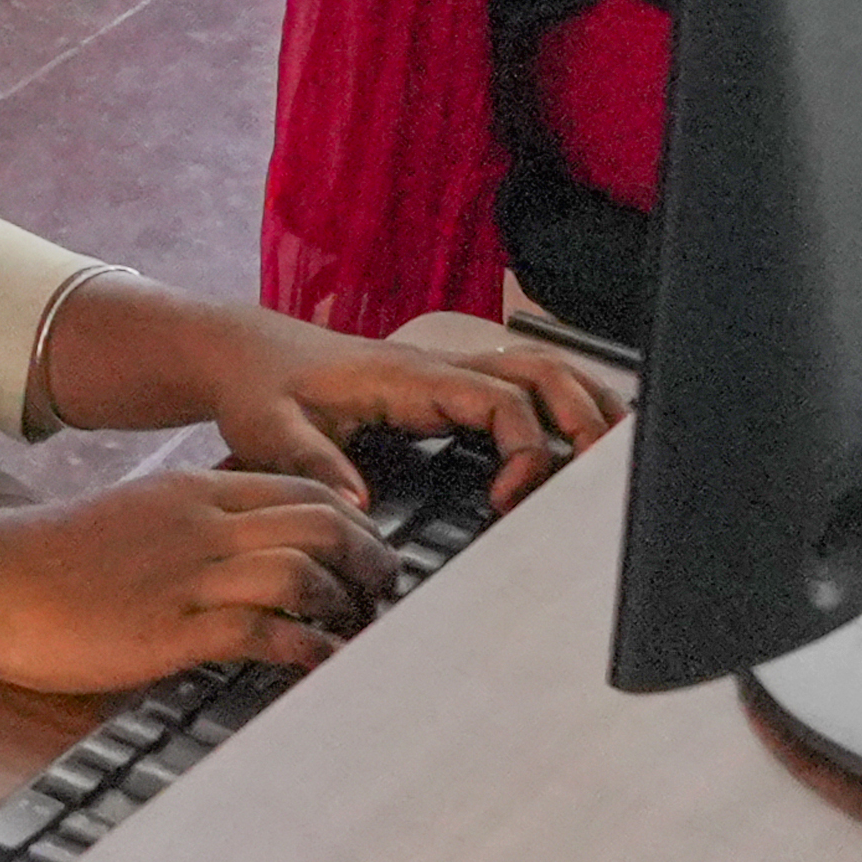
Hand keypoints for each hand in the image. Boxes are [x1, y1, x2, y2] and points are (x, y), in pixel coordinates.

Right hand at [0, 465, 400, 698]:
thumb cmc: (54, 559)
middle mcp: (200, 524)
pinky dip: (306, 646)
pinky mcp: (170, 631)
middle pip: (318, 520)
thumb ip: (191, 527)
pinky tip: (321, 660)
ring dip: (345, 601)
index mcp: (192, 489)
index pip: (300, 485)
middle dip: (369, 556)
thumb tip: (243, 555)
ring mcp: (186, 576)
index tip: (369, 550)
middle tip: (384, 590)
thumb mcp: (134, 518)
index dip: (352, 517)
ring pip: (301, 569)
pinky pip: (261, 631)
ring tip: (358, 627)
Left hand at [177, 318, 617, 511]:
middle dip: (584, 416)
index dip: (523, 449)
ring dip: (583, 403)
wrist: (244, 355)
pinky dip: (558, 406)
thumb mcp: (269, 430)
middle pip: (539, 372)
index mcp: (407, 378)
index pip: (498, 400)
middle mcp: (436, 368)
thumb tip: (360, 505)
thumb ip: (313, 463)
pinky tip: (575, 442)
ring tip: (616, 456)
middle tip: (603, 477)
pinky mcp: (442, 388)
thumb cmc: (258, 390)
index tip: (510, 502)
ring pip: (537, 370)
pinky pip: (517, 385)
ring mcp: (444, 374)